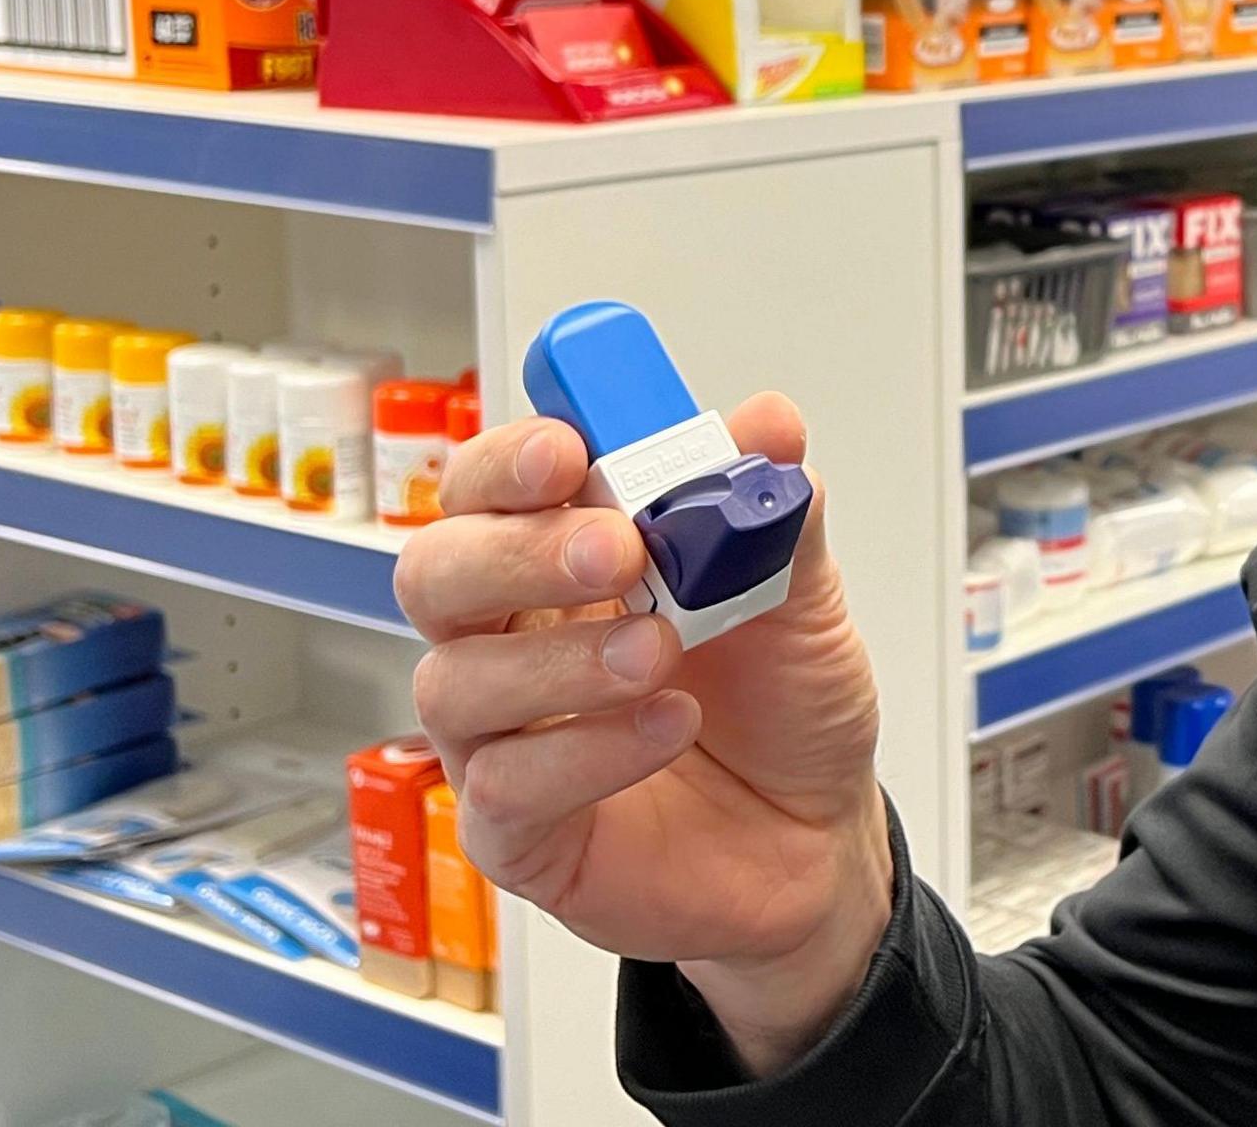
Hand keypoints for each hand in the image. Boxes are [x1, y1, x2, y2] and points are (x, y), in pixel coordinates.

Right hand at [401, 399, 892, 1073]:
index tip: (567, 450)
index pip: (486, 489)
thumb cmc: (786, 707)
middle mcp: (514, 640)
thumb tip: (769, 421)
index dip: (507, 462)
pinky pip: (506, 786)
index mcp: (562, 562)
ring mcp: (503, 738)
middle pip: (436, 574)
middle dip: (518, 552)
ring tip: (660, 652)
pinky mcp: (516, 832)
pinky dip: (589, 750)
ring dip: (562, 659)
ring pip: (456, 683)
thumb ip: (774, 511)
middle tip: (618, 552)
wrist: (820, 836)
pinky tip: (668, 727)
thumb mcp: (801, 597)